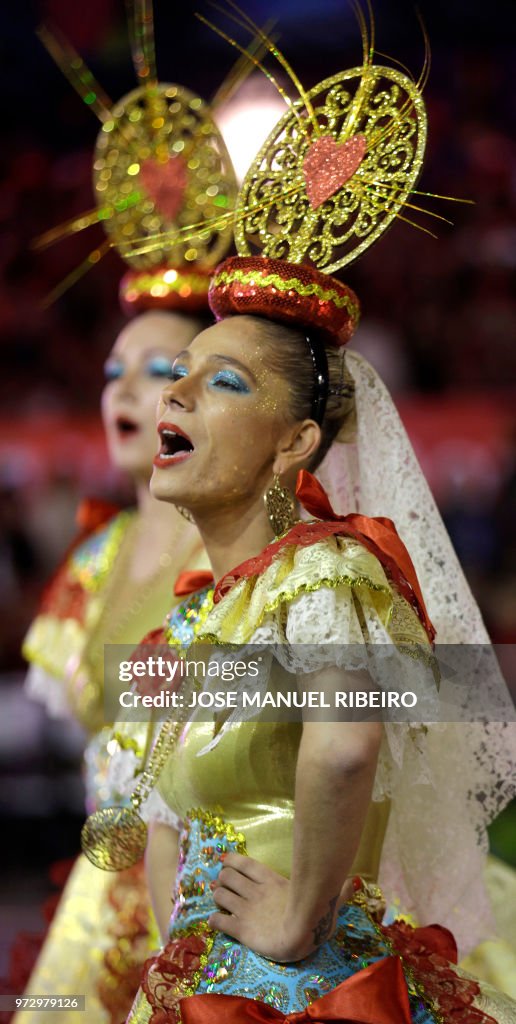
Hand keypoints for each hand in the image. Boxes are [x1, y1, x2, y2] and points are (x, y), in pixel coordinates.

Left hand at [208, 853, 338, 961]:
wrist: (299, 937)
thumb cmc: (314, 918)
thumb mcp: (326, 901)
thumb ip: (338, 892)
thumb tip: (355, 881)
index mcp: (271, 880)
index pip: (245, 863)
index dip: (231, 860)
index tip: (223, 860)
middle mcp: (254, 891)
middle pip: (227, 876)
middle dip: (222, 879)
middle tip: (221, 885)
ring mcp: (245, 909)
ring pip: (220, 894)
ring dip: (217, 896)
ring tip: (218, 900)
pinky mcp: (239, 929)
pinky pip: (218, 920)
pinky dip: (214, 920)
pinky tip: (215, 921)